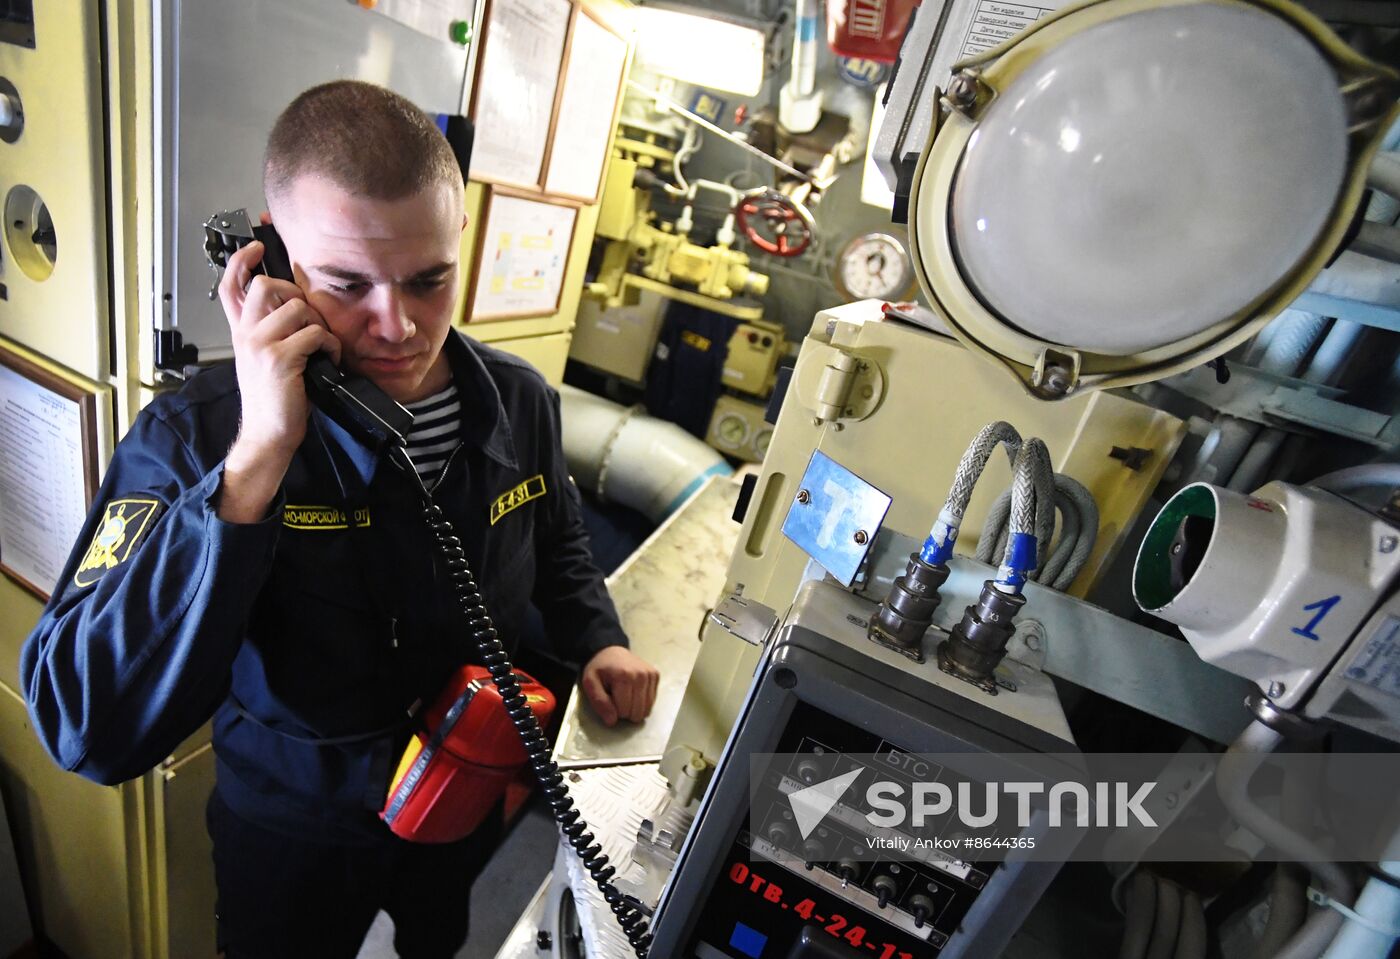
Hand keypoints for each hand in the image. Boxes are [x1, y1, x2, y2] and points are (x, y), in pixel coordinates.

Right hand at [215, 234, 339, 522]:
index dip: (240, 262)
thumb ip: (271, 333)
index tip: (256, 248)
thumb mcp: (265, 361)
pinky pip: (315, 333)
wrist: (269, 435)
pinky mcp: (280, 358)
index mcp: (240, 333)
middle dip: (294, 293)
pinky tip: (329, 361)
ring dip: (319, 324)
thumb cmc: (275, 401)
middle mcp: (245, 334)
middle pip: (265, 285)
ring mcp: (260, 345)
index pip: (230, 287)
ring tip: (322, 347)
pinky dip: (330, 346)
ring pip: (297, 307)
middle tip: (309, 317)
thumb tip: (298, 308)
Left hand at [580, 646, 658, 726]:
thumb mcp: (590, 683)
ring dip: (634, 708)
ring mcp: (650, 675)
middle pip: (636, 712)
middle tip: (617, 698)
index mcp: (624, 676)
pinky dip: (642, 702)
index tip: (609, 699)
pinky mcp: (655, 676)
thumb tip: (612, 722)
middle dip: (625, 711)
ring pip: (646, 710)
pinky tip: (634, 692)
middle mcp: (641, 675)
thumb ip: (599, 702)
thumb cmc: (599, 668)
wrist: (610, 650)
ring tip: (625, 695)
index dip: (613, 710)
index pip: (623, 711)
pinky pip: (652, 702)